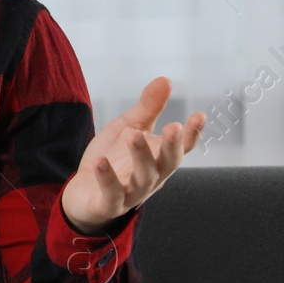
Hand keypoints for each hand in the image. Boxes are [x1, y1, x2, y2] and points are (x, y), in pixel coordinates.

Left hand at [60, 76, 205, 233]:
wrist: (83, 193)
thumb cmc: (113, 158)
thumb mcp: (128, 128)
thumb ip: (147, 108)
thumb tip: (165, 79)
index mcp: (160, 157)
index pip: (183, 146)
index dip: (193, 133)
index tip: (200, 115)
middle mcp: (153, 176)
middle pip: (169, 163)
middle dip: (172, 146)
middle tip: (173, 127)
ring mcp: (133, 192)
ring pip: (144, 177)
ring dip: (140, 156)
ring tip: (132, 134)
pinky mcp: (110, 204)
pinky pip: (112, 194)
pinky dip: (108, 179)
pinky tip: (101, 162)